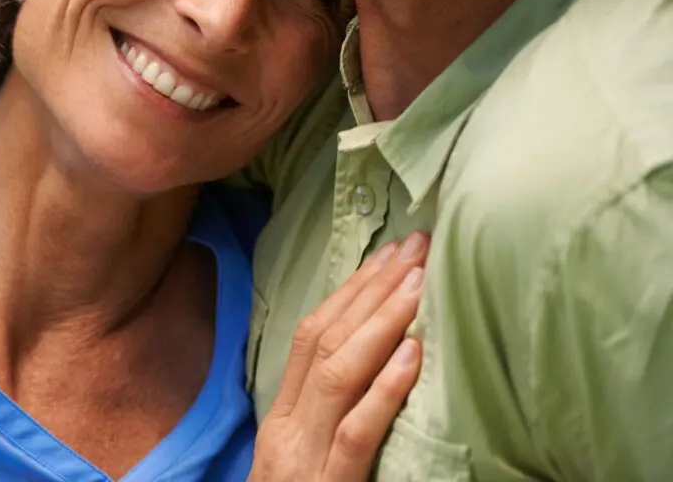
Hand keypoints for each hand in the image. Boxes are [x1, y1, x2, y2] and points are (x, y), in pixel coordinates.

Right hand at [249, 234, 427, 480]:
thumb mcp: (303, 464)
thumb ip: (327, 418)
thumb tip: (377, 362)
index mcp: (282, 418)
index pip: (311, 333)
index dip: (351, 288)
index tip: (390, 252)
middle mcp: (287, 429)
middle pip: (324, 338)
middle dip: (373, 286)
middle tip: (418, 244)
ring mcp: (303, 460)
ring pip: (338, 372)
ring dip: (382, 320)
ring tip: (421, 281)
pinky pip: (356, 434)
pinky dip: (384, 389)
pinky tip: (412, 354)